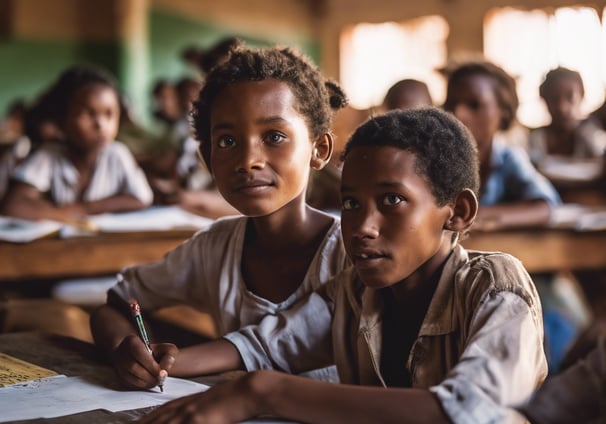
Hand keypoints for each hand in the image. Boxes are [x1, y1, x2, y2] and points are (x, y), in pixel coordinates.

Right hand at [111, 334, 177, 388]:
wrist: (148, 358)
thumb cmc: (160, 353)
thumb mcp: (167, 349)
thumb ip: (169, 356)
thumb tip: (164, 369)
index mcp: (133, 342)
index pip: (139, 353)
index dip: (150, 365)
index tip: (161, 373)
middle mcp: (122, 353)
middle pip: (133, 366)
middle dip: (148, 376)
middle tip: (160, 380)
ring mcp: (119, 365)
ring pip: (129, 377)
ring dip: (144, 382)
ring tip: (156, 382)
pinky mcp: (120, 376)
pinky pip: (128, 384)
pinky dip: (140, 386)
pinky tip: (149, 384)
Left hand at [138, 372, 269, 422]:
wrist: (242, 392)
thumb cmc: (227, 401)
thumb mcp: (204, 406)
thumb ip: (191, 413)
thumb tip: (188, 417)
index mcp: (182, 404)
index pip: (155, 416)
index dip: (142, 422)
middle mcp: (181, 408)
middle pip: (154, 421)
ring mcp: (188, 414)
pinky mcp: (197, 419)